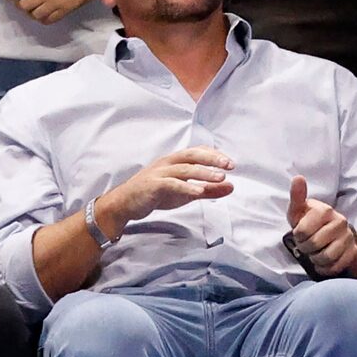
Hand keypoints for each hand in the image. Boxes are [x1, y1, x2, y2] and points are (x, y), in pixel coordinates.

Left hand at [8, 0, 96, 24]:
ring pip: (34, 15)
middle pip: (23, 5)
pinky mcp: (64, 11)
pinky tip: (45, 14)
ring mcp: (54, 4)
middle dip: (20, 3)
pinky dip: (43, 19)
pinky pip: (48, 20)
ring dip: (31, 12)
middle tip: (22, 0)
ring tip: (34, 8)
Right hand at [103, 146, 236, 231]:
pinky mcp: (152, 185)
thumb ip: (209, 190)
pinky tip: (199, 191)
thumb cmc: (155, 194)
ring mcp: (159, 173)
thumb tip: (232, 187)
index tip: (231, 163)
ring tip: (220, 177)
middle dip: (213, 158)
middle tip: (230, 165)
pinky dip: (186, 186)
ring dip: (203, 172)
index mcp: (176, 160)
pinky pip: (171, 184)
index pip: (198, 151)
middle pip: (193, 155)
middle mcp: (168, 162)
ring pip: (184, 168)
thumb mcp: (186, 193)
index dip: (215, 154)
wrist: (124, 204)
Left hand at [286, 176, 356, 277]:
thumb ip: (297, 197)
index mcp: (326, 210)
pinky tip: (324, 261)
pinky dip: (325, 268)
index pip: (302, 231)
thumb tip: (298, 177)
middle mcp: (340, 222)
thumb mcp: (300, 211)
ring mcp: (348, 238)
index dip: (298, 236)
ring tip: (316, 252)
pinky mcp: (353, 253)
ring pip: (325, 258)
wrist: (335, 235)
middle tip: (308, 244)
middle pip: (313, 245)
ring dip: (315, 259)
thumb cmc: (311, 223)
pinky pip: (334, 267)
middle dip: (306, 248)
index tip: (300, 233)